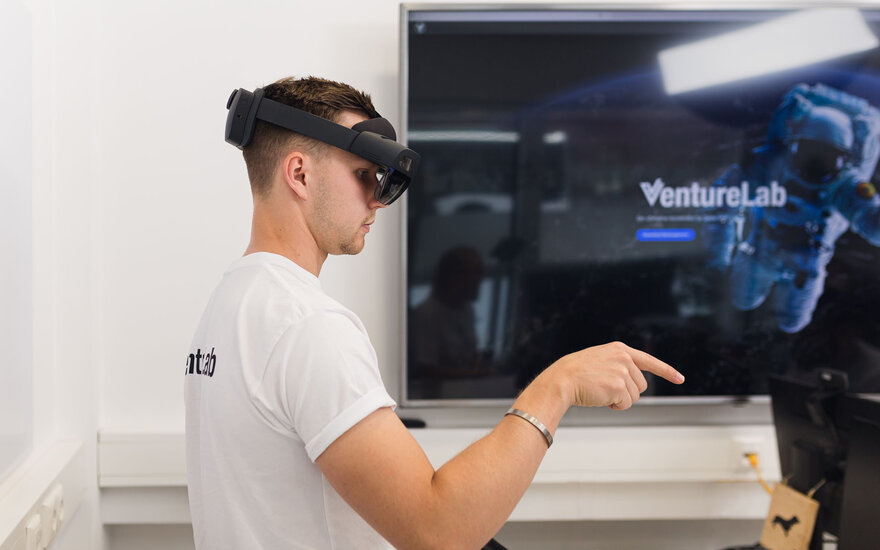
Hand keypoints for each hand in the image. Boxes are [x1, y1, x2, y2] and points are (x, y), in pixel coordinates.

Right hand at [549, 341, 683, 409]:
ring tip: (600, 391)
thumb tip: (633, 383)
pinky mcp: (619, 386)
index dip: (666, 371)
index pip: (649, 360)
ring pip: (635, 396)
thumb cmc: (576, 373)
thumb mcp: (600, 360)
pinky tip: (600, 397)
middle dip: (627, 391)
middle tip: (605, 388)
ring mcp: (622, 371)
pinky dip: (615, 406)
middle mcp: (624, 357)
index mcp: (619, 349)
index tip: (680, 378)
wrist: (562, 380)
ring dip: (620, 399)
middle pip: (641, 385)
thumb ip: (618, 365)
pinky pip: (626, 404)